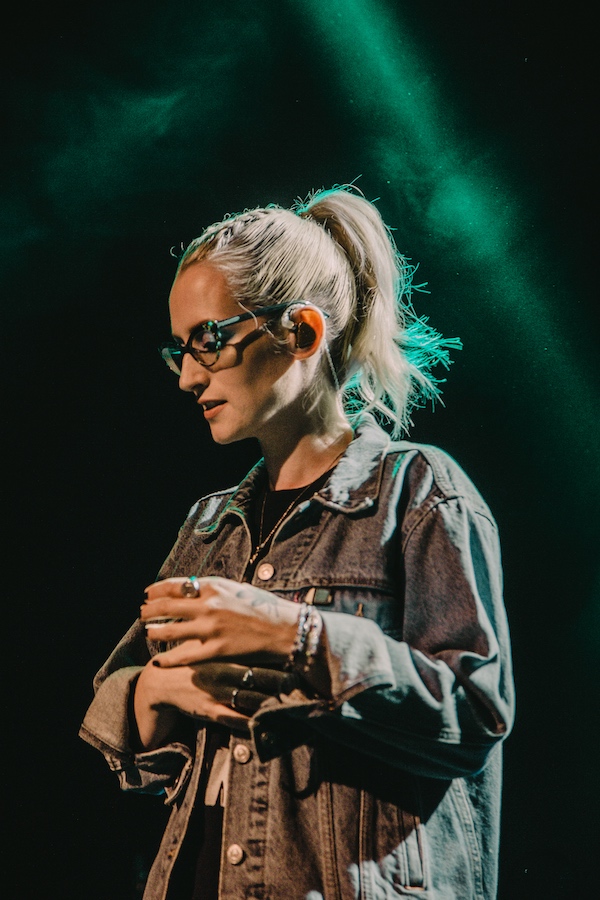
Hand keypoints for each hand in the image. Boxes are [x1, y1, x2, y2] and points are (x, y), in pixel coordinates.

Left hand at [140, 576, 298, 666]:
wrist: (285, 630)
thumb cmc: (264, 608)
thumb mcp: (237, 589)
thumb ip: (214, 590)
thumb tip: (192, 591)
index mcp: (214, 586)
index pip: (175, 585)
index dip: (157, 590)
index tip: (148, 594)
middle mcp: (208, 605)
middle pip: (167, 606)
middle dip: (150, 610)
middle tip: (142, 614)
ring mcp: (210, 628)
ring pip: (170, 630)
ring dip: (155, 631)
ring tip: (148, 633)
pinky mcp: (216, 650)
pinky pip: (183, 655)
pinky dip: (167, 658)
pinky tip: (158, 660)